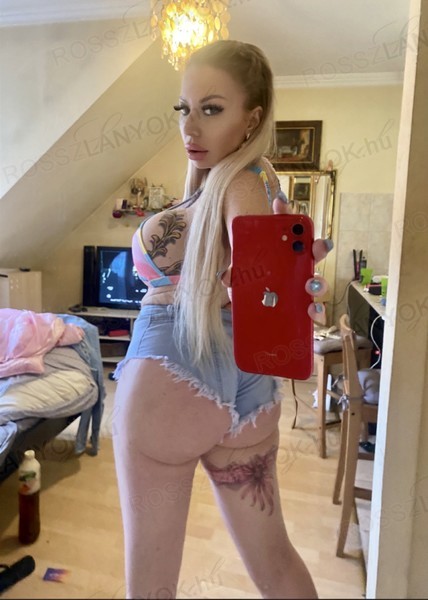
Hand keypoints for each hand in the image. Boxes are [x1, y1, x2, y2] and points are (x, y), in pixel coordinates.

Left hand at [219, 197, 333, 323]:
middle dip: (318, 247)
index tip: (279, 202)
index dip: (284, 213)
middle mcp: (298, 267)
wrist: (256, 311)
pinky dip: (316, 310)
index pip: (286, 229)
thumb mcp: (242, 277)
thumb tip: (227, 277)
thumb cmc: (253, 287)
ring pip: (318, 281)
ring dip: (318, 281)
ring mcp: (303, 287)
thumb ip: (236, 273)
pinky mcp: (305, 308)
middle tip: (316, 245)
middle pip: (312, 252)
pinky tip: (311, 310)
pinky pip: (315, 308)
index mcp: (282, 253)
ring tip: (310, 284)